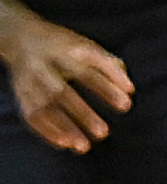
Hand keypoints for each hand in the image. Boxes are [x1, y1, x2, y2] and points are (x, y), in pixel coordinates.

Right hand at [0, 9, 131, 151]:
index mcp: (64, 51)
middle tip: (103, 133)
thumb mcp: (86, 46)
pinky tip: (65, 143)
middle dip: (82, 114)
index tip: (127, 104)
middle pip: (61, 92)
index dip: (107, 87)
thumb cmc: (64, 46)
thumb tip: (129, 90)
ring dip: (63, 128)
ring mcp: (29, 80)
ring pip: (44, 107)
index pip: (88, 70)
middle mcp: (43, 66)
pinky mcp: (21, 93)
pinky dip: (46, 131)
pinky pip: (31, 115)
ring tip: (83, 147)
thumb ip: (110, 65)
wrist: (20, 35)